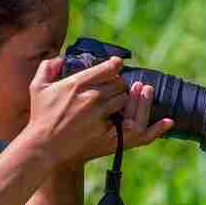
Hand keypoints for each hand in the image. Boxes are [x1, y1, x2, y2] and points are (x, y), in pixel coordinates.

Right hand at [18, 57, 169, 166]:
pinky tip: (167, 121)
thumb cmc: (40, 117)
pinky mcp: (108, 136)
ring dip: (132, 99)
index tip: (118, 66)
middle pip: (119, 84)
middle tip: (122, 86)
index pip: (107, 69)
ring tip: (136, 95)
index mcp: (77, 84)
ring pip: (126, 101)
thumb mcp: (38, 88)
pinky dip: (155, 127)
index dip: (115, 66)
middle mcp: (92, 98)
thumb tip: (60, 57)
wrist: (43, 146)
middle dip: (122, 84)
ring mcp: (101, 117)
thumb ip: (47, 68)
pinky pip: (137, 129)